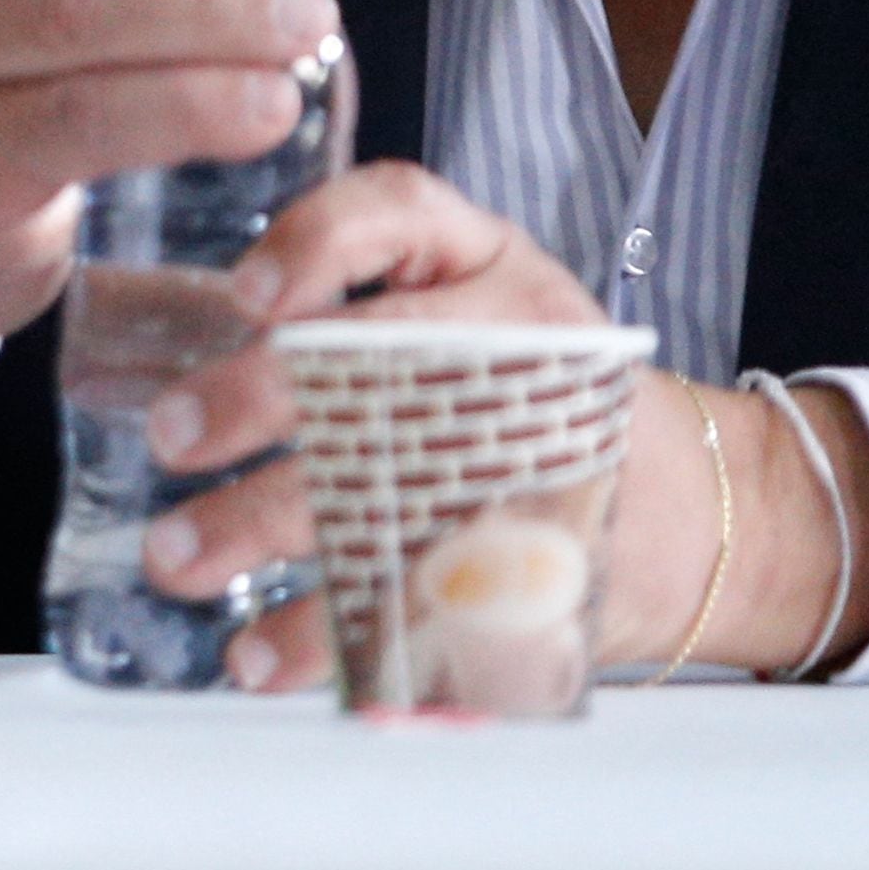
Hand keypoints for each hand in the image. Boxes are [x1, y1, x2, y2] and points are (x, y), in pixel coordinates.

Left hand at [131, 165, 868, 687]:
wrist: (695, 515)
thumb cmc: (545, 400)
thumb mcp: (486, 309)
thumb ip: (361, 311)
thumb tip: (182, 350)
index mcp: (493, 268)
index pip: (405, 212)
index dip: (318, 242)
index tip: (246, 293)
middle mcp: (516, 346)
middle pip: (383, 355)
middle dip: (262, 397)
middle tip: (173, 432)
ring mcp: (529, 460)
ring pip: (386, 483)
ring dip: (264, 524)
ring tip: (179, 557)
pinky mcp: (533, 565)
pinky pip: (417, 598)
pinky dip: (324, 638)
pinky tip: (256, 656)